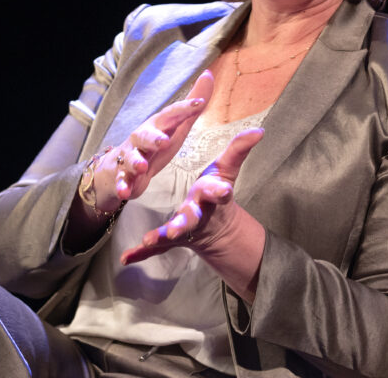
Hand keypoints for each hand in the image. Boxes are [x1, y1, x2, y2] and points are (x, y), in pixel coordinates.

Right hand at [92, 71, 213, 207]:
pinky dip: (122, 186)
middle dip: (154, 137)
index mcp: (158, 125)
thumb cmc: (155, 143)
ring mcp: (130, 156)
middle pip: (145, 134)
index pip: (172, 114)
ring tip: (142, 167)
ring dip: (136, 161)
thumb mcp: (176, 125)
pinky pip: (121, 180)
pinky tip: (125, 192)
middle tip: (164, 142)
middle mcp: (142, 137)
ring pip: (131, 157)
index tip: (200, 103)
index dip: (185, 108)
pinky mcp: (123, 175)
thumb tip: (208, 74)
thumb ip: (192, 105)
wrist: (122, 166)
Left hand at [120, 125, 263, 264]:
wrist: (217, 226)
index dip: (220, 191)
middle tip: (174, 230)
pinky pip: (156, 246)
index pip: (217, 191)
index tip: (224, 191)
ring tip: (148, 241)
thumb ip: (240, 150)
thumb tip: (260, 131)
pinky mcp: (170, 238)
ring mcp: (183, 227)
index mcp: (210, 194)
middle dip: (183, 222)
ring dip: (161, 237)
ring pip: (171, 233)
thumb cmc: (216, 189)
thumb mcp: (228, 169)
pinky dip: (142, 252)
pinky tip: (127, 257)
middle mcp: (197, 212)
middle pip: (191, 218)